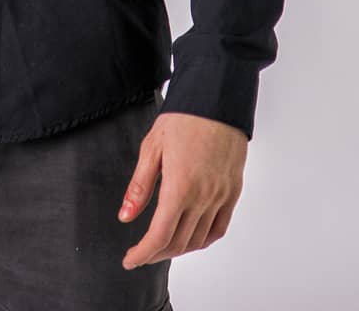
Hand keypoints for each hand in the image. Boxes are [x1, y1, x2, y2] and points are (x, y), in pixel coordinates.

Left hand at [117, 110, 246, 268]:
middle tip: (141, 252)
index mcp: (180, 186)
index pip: (160, 235)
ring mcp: (221, 196)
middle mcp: (203, 196)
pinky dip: (204, 239)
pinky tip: (191, 237)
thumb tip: (126, 215)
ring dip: (178, 248)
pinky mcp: (233, 191)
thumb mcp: (152, 147)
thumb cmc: (183, 117)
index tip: (130, 259)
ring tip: (162, 245)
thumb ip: (139, 186)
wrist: (217, 98)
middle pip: (178, 242)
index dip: (143, 253)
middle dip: (156, 253)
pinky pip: (219, 227)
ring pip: (199, 239)